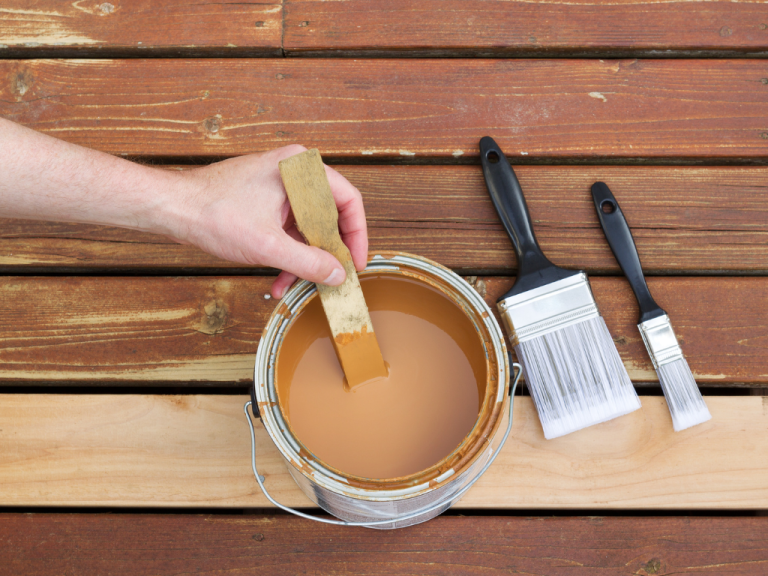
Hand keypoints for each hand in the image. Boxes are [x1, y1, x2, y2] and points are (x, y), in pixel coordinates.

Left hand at [174, 145, 367, 298]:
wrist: (170, 207)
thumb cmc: (211, 212)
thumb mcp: (267, 245)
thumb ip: (308, 262)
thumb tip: (338, 275)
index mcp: (300, 169)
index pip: (348, 201)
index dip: (357, 236)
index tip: (354, 263)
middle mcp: (293, 172)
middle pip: (329, 216)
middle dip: (327, 253)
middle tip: (330, 279)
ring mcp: (279, 186)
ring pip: (307, 227)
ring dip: (304, 259)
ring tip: (296, 286)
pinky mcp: (265, 200)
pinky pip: (289, 229)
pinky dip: (287, 254)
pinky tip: (279, 279)